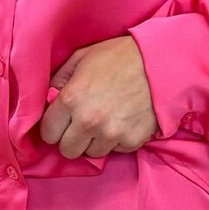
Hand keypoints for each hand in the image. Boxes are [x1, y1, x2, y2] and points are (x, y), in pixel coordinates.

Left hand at [38, 36, 159, 160]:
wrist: (160, 62)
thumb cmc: (119, 56)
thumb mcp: (82, 57)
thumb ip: (60, 79)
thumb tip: (50, 98)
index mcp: (71, 99)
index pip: (48, 133)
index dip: (54, 128)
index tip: (62, 123)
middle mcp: (88, 121)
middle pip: (68, 150)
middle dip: (72, 139)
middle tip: (82, 126)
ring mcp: (112, 134)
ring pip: (93, 153)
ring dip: (95, 141)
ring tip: (106, 121)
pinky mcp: (132, 140)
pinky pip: (117, 150)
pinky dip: (118, 140)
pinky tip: (124, 121)